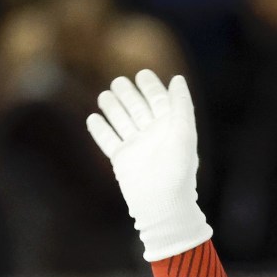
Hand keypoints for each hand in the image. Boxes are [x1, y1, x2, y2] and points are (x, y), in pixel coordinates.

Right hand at [86, 70, 211, 260]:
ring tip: (106, 94)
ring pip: (122, 121)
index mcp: (171, 128)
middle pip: (138, 108)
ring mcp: (137, 147)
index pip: (160, 102)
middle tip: (119, 81)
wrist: (162, 202)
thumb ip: (181, 105)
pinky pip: (108, 140)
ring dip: (114, 108)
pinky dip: (100, 129)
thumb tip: (177, 79)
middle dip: (129, 94)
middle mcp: (154, 135)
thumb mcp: (184, 133)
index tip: (142, 73)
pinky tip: (92, 118)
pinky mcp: (121, 159)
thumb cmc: (178, 168)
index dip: (152, 87)